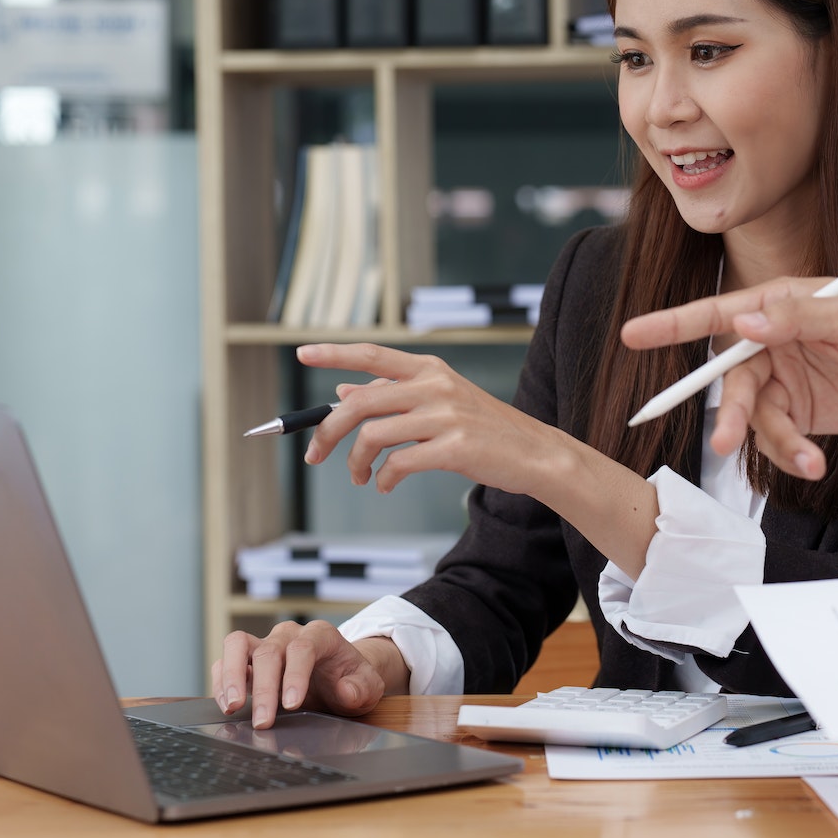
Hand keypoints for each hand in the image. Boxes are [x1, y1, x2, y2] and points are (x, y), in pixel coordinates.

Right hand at [211, 620, 409, 729]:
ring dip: (231, 676)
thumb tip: (345, 691)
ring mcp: (266, 644)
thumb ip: (361, 688)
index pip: (303, 648)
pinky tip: (226, 705)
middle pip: (269, 652)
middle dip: (263, 689)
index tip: (292, 705)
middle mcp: (289, 635)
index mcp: (321, 636)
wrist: (339, 676)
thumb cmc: (351, 680)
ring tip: (232, 707)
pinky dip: (222, 681)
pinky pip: (226, 659)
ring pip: (237, 644)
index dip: (295, 675)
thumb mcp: (368, 686)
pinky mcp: (248, 659)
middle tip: (263, 721)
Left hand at [295, 342, 660, 575]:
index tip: (302, 353)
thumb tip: (343, 392)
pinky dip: (382, 479)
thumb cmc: (483, 429)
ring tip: (359, 477)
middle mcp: (435, 386)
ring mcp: (445, 416)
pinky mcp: (454, 448)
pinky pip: (398, 464)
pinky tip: (384, 485)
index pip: (372, 354)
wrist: (535, 454)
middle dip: (327, 431)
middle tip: (315, 455)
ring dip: (355, 463)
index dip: (333, 353)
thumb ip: (395, 396)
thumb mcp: (440, 402)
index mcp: (430, 370)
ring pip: (372, 436)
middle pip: (360, 402)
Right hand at [619, 278, 837, 478]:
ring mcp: (780, 382)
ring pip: (754, 418)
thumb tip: (745, 320)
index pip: (715, 314)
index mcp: (776, 306)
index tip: (631, 334)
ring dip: (773, 442)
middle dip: (730, 414)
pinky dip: (790, 455)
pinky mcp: (796, 414)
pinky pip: (776, 440)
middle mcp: (769, 344)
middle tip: (726, 444)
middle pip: (731, 382)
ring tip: (808, 459)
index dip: (671, 324)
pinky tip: (815, 462)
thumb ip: (797, 317)